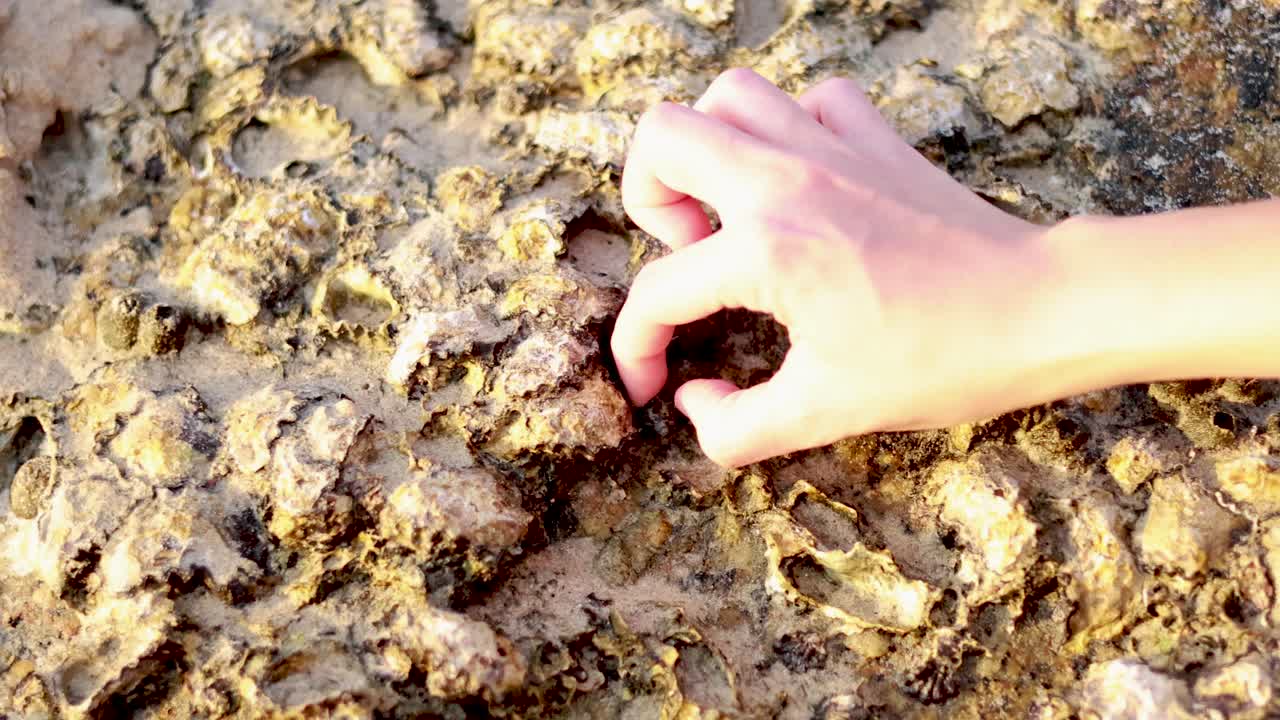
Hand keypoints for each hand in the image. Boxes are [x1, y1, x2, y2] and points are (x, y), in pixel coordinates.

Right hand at [611, 68, 1054, 467]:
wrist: (1043, 309)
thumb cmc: (942, 360)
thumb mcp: (827, 413)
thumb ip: (736, 427)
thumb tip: (693, 405)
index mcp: (766, 249)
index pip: (659, 292)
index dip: (635, 347)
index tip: (650, 383)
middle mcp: (787, 180)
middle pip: (663, 136)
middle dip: (648, 197)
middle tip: (686, 252)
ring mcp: (834, 148)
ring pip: (730, 97)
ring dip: (709, 147)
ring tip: (728, 207)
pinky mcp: (878, 140)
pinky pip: (812, 100)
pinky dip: (792, 129)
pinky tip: (803, 181)